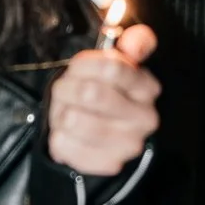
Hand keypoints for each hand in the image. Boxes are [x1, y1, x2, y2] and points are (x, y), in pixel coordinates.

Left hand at [47, 24, 160, 176]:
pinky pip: (63, 144)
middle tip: (65, 91)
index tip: (76, 69)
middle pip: (90, 93)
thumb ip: (131, 46)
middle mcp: (145, 118)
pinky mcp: (107, 165)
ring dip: (59, 113)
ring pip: (73, 119)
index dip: (84, 65)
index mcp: (147, 88)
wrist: (96, 137)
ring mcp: (128, 145)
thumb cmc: (102, 95)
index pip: (113, 68)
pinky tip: (68, 134)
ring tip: (66, 113)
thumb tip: (135, 39)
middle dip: (67, 89)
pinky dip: (57, 136)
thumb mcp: (115, 65)